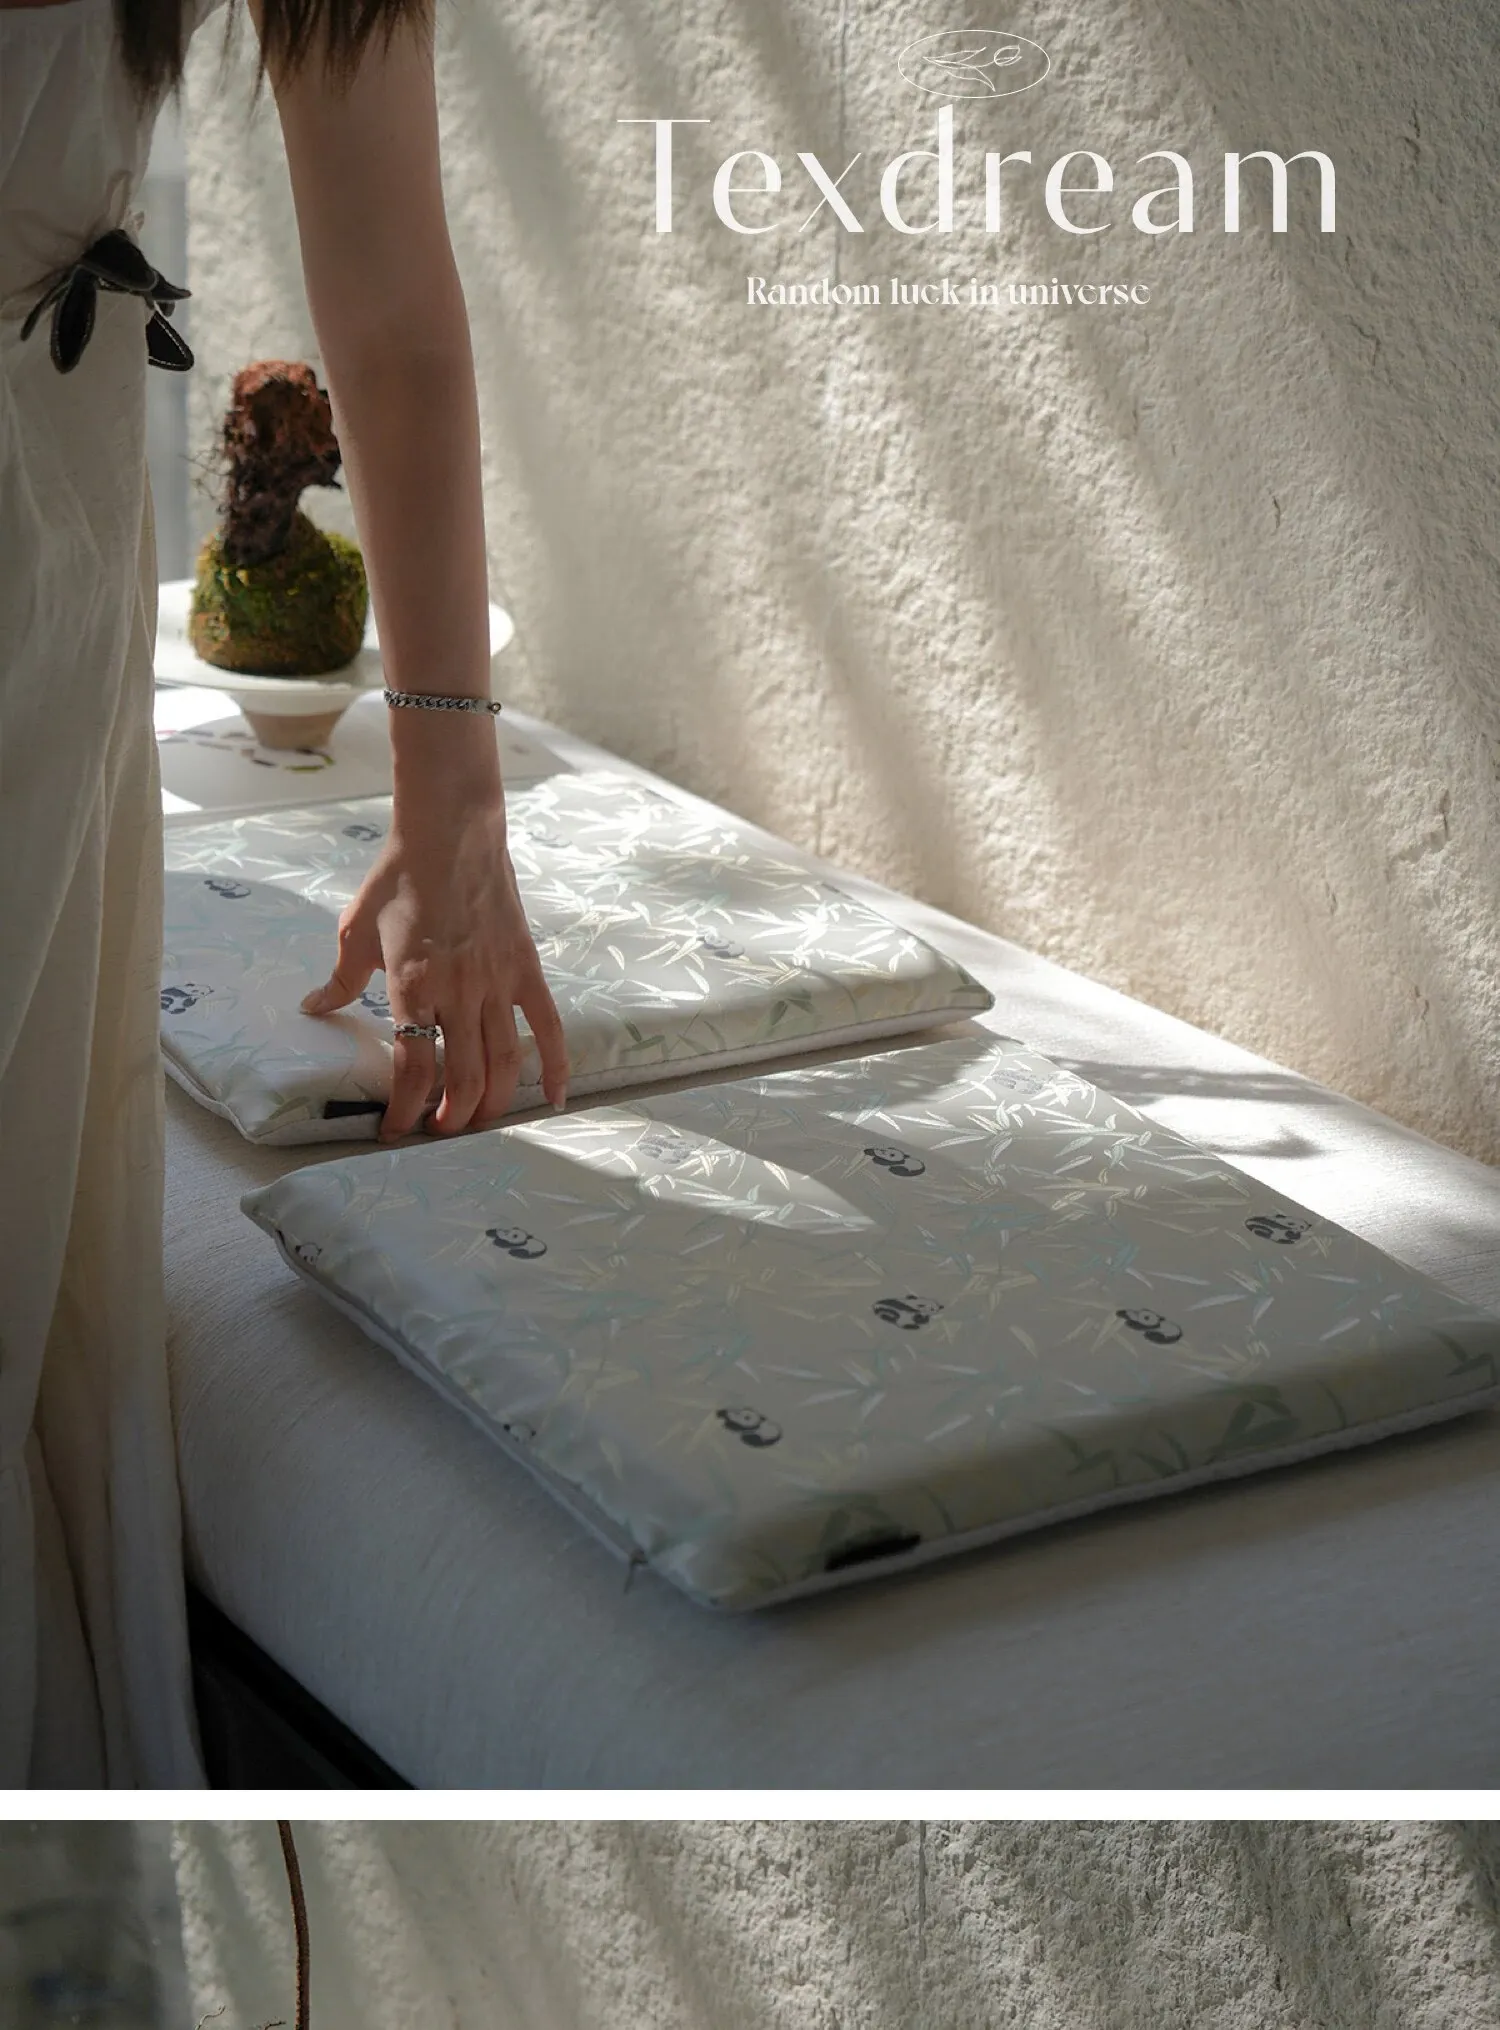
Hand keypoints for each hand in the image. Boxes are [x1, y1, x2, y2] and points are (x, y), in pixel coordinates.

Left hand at [299, 786, 568, 1137]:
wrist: (452, 832)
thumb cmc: (399, 877)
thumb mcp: (355, 928)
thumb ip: (339, 978)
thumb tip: (314, 1008)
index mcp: (412, 985)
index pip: (412, 1066)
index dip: (404, 1109)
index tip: (394, 1130)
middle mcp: (458, 991)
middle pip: (463, 1077)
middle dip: (450, 1117)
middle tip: (437, 1131)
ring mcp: (497, 982)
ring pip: (504, 1062)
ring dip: (492, 1103)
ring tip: (477, 1121)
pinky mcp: (526, 969)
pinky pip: (548, 1026)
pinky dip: (555, 1066)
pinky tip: (553, 1099)